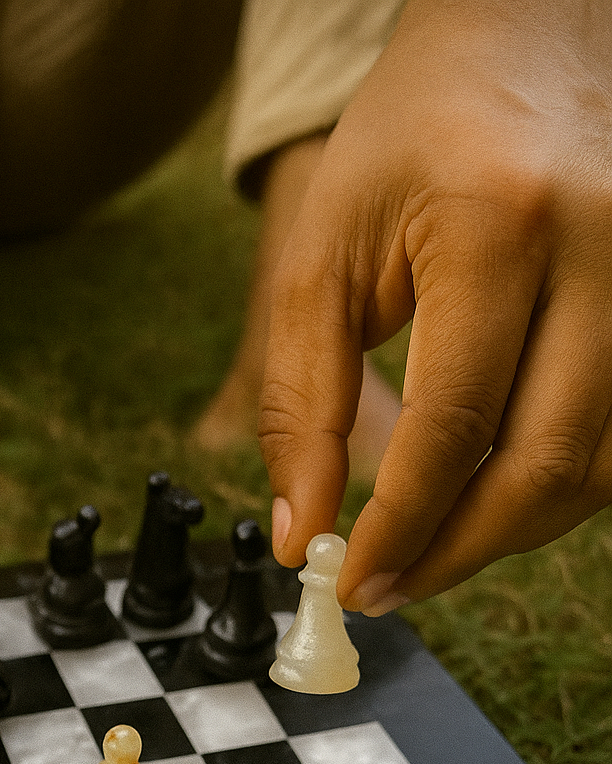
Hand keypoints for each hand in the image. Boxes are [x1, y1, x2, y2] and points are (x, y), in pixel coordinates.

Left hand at [259, 0, 611, 611]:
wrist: (526, 39)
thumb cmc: (411, 140)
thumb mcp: (324, 252)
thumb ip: (304, 401)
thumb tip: (303, 532)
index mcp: (501, 224)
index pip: (456, 427)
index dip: (403, 528)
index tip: (354, 582)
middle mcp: (602, 248)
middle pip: (546, 465)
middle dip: (460, 552)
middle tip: (390, 589)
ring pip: (601, 468)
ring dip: (513, 533)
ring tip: (434, 550)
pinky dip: (558, 490)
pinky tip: (496, 498)